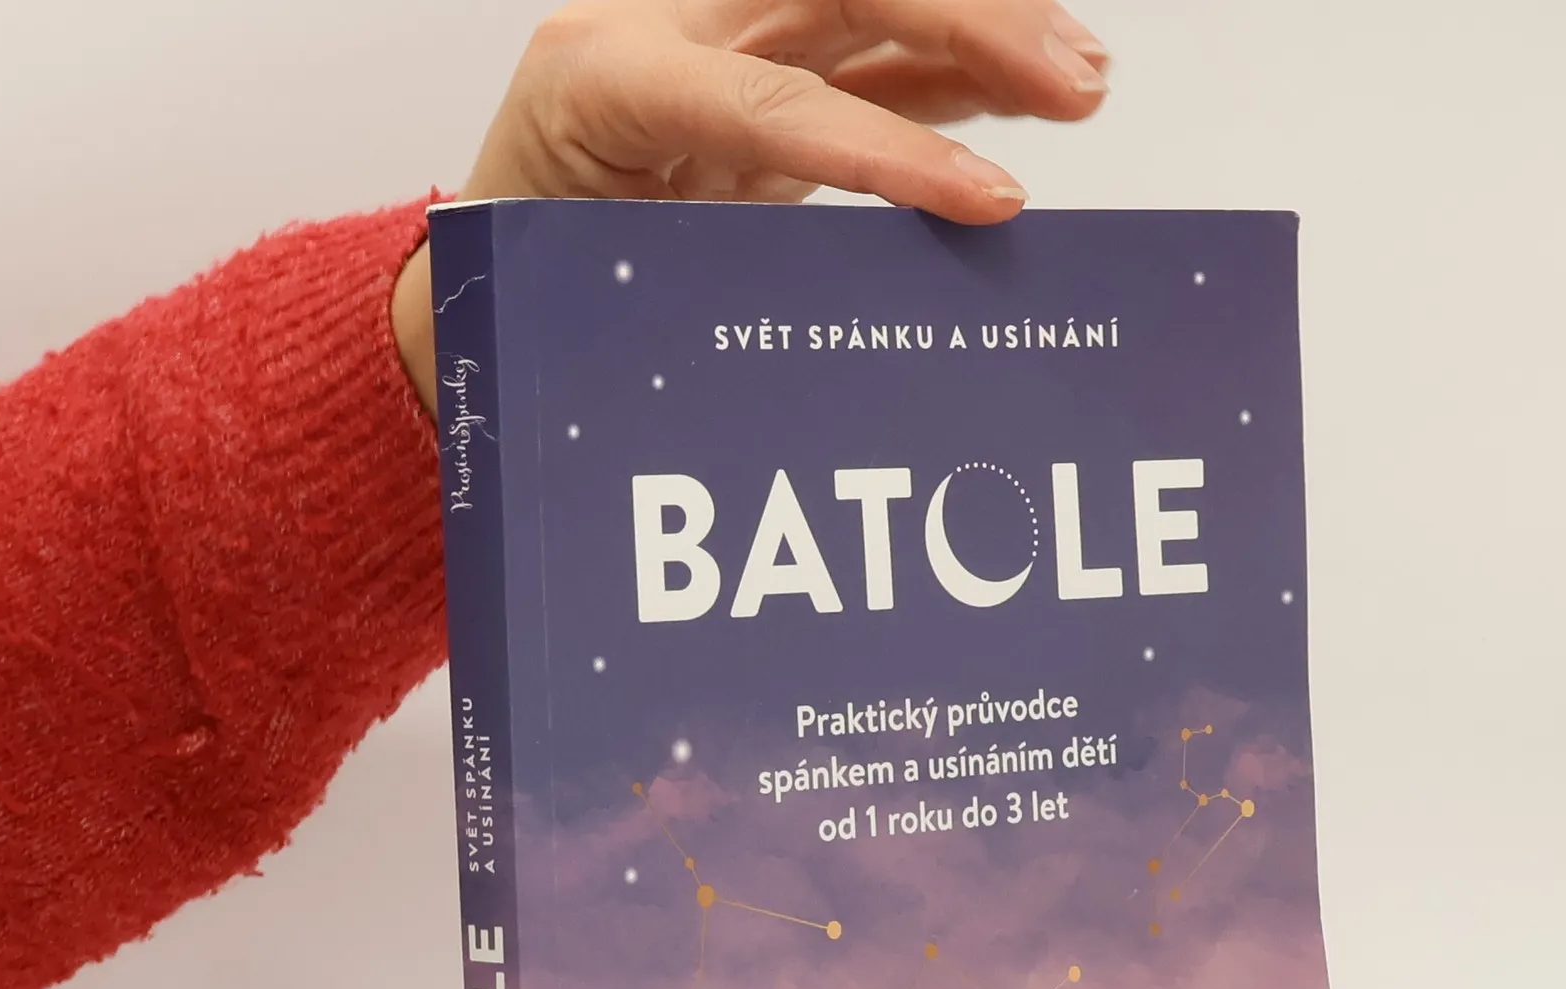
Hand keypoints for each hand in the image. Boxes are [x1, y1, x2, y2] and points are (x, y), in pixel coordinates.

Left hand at [392, 0, 1109, 408]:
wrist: (481, 253)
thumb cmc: (518, 287)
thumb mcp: (573, 306)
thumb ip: (679, 307)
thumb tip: (812, 375)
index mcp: (602, 81)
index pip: (773, 100)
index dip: (892, 148)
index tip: (992, 200)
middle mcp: (662, 32)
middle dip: (971, 20)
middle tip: (1076, 84)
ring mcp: (718, 44)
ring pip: (869, 3)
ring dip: (986, 30)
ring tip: (1084, 82)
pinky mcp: (761, 75)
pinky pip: (872, 57)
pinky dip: (955, 72)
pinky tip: (1029, 91)